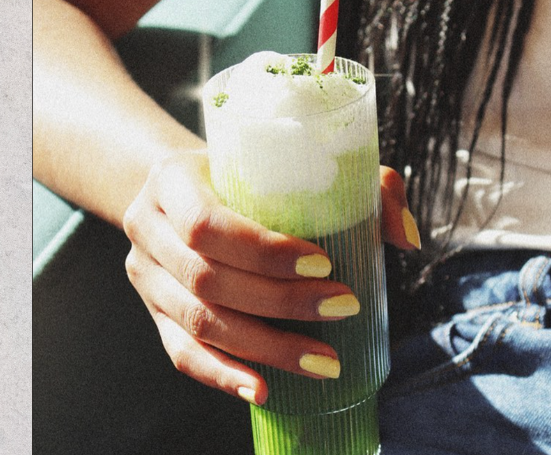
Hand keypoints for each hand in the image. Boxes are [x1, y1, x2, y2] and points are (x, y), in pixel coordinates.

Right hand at [121, 151, 418, 404]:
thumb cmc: (245, 175)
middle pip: (205, 278)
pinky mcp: (153, 312)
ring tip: (324, 361)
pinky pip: (181, 352)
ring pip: (198, 321)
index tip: (325, 263)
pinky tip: (261, 389)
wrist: (180, 191)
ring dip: (265, 347)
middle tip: (344, 308)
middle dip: (279, 302)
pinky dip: (222, 375)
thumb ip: (358, 184)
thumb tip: (405, 236)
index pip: (206, 222)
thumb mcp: (290, 161)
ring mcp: (145, 275)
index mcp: (170, 180)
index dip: (263, 250)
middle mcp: (147, 227)